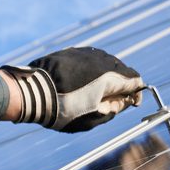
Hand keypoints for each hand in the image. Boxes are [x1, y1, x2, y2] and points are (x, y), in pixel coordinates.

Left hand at [0, 47, 145, 131]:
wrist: (32, 93)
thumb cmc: (62, 111)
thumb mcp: (91, 118)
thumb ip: (112, 109)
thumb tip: (125, 102)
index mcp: (109, 77)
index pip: (134, 79)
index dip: (137, 92)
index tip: (132, 103)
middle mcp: (101, 60)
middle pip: (122, 69)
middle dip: (123, 84)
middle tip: (116, 100)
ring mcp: (86, 53)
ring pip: (106, 61)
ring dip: (108, 75)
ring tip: (99, 91)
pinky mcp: (72, 51)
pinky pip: (90, 58)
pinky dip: (93, 69)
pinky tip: (85, 81)